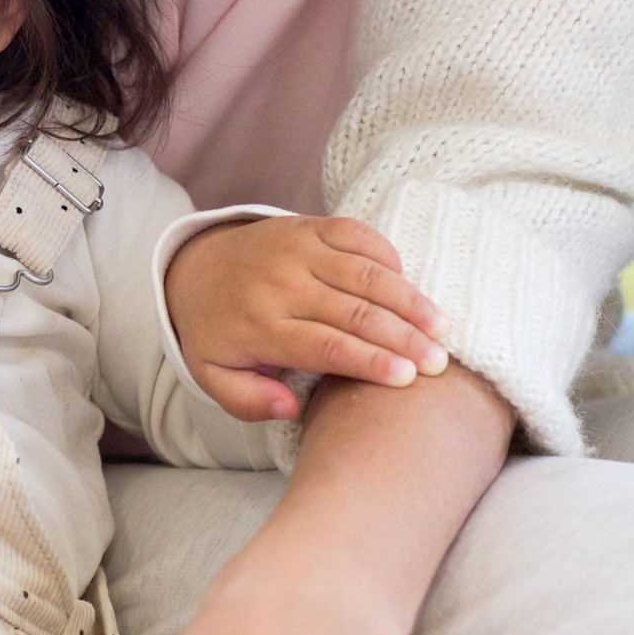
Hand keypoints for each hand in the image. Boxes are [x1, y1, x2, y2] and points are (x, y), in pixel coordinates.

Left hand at [166, 217, 448, 419]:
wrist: (193, 266)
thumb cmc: (216, 331)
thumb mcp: (214, 376)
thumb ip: (248, 400)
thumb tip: (291, 408)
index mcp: (261, 325)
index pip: (325, 345)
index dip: (369, 361)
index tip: (407, 378)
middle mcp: (281, 284)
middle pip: (353, 311)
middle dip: (401, 337)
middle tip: (439, 361)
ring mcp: (297, 249)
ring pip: (363, 273)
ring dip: (407, 299)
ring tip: (440, 326)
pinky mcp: (308, 226)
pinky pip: (356, 234)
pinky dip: (387, 256)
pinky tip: (410, 284)